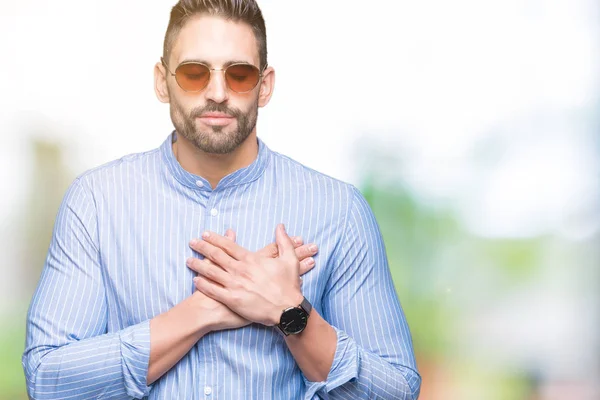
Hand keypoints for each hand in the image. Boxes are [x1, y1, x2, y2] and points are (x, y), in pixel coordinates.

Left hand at [187, 224, 305, 326]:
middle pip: (216, 256)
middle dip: (202, 247)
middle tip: (192, 242)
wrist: (287, 310)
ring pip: (212, 272)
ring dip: (199, 265)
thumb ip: (283, 241)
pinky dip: (203, 285)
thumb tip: (280, 226)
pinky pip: (214, 291)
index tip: (205, 234)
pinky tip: (195, 280)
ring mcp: (235, 285)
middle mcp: (240, 270)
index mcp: (251, 259)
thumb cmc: (288, 285)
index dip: (215, 238)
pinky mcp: (232, 300)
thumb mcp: (289, 259)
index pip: (228, 245)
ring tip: (188, 259)